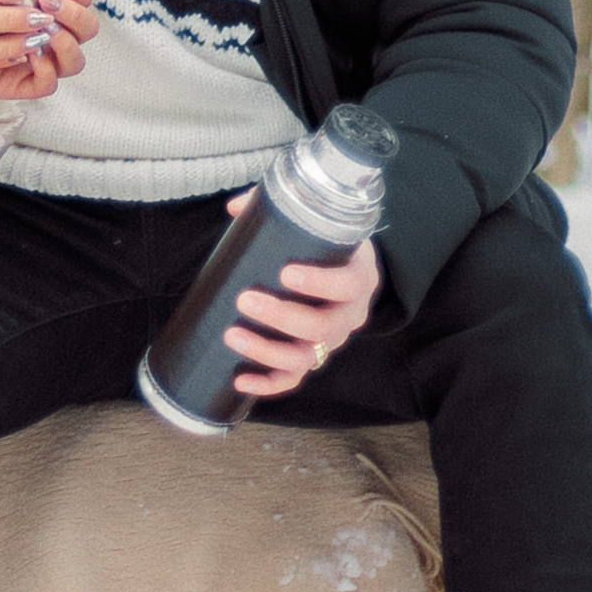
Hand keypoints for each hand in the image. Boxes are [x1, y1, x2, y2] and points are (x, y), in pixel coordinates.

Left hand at [221, 200, 380, 399]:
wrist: (344, 268)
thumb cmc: (324, 242)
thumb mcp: (314, 221)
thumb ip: (278, 207)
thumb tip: (236, 207)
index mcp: (359, 277)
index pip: (348, 284)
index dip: (320, 282)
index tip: (286, 272)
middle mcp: (350, 314)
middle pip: (324, 327)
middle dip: (282, 317)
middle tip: (245, 300)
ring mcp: (333, 341)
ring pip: (307, 358)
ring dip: (267, 351)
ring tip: (232, 335)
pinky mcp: (314, 358)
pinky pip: (294, 379)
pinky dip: (267, 384)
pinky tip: (239, 379)